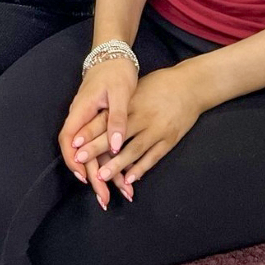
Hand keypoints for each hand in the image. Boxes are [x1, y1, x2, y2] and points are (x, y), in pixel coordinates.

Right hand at [58, 56, 138, 207]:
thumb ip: (116, 118)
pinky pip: (100, 146)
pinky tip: (120, 176)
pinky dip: (109, 162)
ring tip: (116, 195)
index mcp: (82, 110)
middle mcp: (81, 118)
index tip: (85, 178)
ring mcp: (89, 121)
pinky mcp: (98, 122)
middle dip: (92, 177)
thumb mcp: (120, 93)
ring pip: (91, 152)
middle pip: (80, 153)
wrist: (114, 54)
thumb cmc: (116, 71)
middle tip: (104, 199)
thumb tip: (114, 145)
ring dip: (102, 174)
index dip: (73, 161)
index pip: (68, 139)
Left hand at [84, 65, 209, 190]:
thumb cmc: (160, 84)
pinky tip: (129, 179)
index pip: (105, 119)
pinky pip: (153, 157)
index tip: (74, 143)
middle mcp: (142, 117)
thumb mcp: (136, 89)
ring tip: (101, 177)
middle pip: (115, 136)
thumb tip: (98, 117)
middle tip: (80, 161)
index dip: (89, 132)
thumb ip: (119, 105)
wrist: (191, 86)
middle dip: (96, 150)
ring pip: (133, 150)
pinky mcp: (169, 139)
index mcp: (130, 104)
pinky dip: (140, 168)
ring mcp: (156, 129)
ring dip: (116, 165)